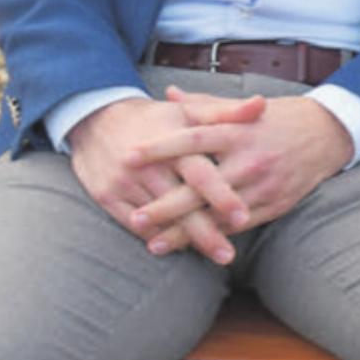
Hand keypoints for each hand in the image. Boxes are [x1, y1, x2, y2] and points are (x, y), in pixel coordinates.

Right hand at [67, 94, 262, 262]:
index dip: (221, 196)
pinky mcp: (107, 197)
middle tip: (229, 255)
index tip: (244, 217)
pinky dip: (158, 237)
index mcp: (173, 144)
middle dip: (205, 232)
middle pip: (180, 205)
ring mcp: (124, 184)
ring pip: (158, 221)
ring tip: (211, 256)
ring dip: (184, 240)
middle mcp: (148, 167)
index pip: (199, 174)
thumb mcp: (188, 111)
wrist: (97, 119)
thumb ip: (227, 111)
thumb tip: (261, 104)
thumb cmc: (156, 118)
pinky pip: (135, 226)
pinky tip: (179, 248)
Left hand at [129, 88, 352, 242]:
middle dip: (166, 205)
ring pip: (217, 214)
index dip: (160, 148)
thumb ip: (205, 106)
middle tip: (133, 217)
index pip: (193, 139)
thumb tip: (170, 96)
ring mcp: (262, 185)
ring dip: (184, 231)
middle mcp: (250, 159)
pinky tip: (189, 246)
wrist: (328, 135)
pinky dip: (212, 236)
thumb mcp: (246, 108)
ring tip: (153, 244)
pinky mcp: (274, 205)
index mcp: (239, 131)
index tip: (129, 156)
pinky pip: (238, 225)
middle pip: (201, 186)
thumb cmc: (280, 118)